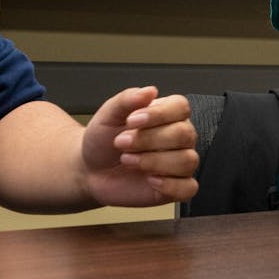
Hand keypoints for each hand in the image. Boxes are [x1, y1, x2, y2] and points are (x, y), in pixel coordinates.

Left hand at [81, 87, 198, 206]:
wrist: (89, 169)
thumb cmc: (103, 140)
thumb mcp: (108, 115)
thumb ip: (127, 99)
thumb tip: (150, 90)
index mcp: (168, 115)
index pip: (181, 108)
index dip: (159, 114)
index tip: (132, 120)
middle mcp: (179, 138)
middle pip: (184, 134)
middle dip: (149, 140)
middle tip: (122, 143)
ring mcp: (179, 163)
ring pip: (188, 160)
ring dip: (154, 162)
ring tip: (128, 161)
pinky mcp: (176, 187)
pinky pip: (189, 188)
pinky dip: (171, 185)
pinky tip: (150, 180)